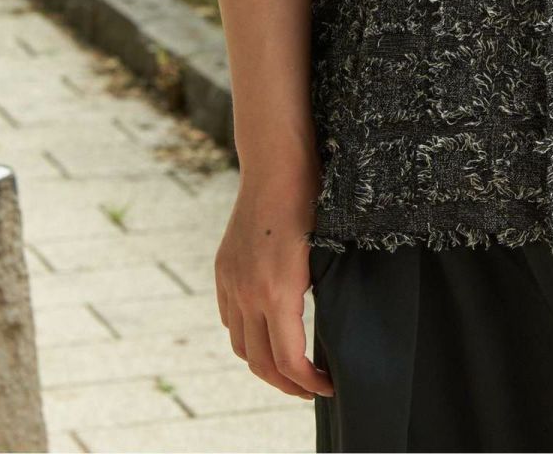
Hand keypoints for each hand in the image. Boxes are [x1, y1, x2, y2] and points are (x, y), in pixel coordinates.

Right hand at [214, 168, 333, 399]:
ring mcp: (231, 282)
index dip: (309, 382)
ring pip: (240, 345)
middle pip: (261, 362)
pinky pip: (229, 318)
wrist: (276, 164)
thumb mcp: (327, 248)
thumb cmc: (312, 199)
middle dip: (287, 384)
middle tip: (311, 388)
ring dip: (264, 364)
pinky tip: (266, 333)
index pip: (289, 359)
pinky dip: (247, 336)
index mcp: (278, 291)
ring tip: (289, 369)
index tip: (329, 386)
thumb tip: (327, 324)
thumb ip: (320, 292)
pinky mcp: (223, 270)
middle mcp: (248, 292)